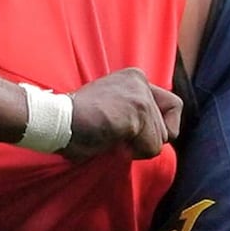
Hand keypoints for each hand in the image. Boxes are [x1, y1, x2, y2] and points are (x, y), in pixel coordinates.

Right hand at [65, 68, 180, 159]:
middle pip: (168, 128)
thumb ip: (136, 112)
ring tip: (110, 136)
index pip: (173, 106)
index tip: (135, 133)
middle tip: (116, 135)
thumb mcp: (113, 106)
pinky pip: (150, 148)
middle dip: (144, 140)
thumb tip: (163, 137)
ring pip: (159, 140)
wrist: (56, 121)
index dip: (159, 127)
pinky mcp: (137, 112)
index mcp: (136, 78)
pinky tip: (111, 140)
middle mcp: (141, 82)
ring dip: (136, 148)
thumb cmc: (78, 121)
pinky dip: (132, 152)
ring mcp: (141, 96)